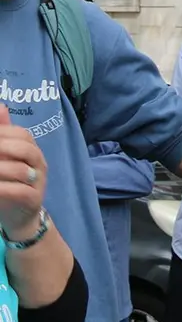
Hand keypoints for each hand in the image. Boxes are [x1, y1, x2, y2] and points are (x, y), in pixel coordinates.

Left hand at [0, 106, 45, 237]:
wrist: (19, 215)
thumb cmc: (7, 182)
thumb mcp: (2, 156)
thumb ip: (2, 133)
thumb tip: (1, 106)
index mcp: (31, 150)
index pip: (21, 134)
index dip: (3, 133)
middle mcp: (38, 164)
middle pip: (25, 148)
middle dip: (2, 147)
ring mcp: (38, 182)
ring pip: (22, 170)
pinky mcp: (33, 200)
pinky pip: (20, 192)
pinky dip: (3, 189)